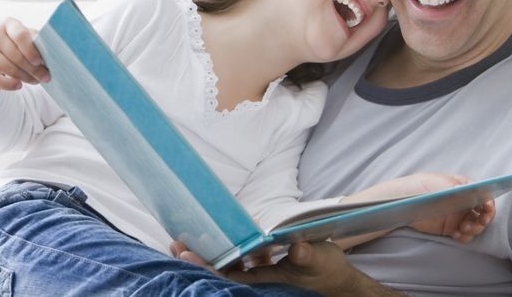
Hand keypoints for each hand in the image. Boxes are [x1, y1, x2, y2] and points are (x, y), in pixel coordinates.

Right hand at [0, 18, 49, 105]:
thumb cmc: (10, 44)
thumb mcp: (20, 38)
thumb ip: (34, 42)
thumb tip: (55, 55)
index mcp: (7, 23)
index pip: (21, 35)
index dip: (31, 50)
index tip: (40, 62)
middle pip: (17, 55)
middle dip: (34, 69)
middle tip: (46, 78)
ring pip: (8, 68)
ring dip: (25, 77)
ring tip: (36, 81)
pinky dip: (7, 84)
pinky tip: (18, 86)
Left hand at [170, 240, 389, 296]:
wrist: (336, 280)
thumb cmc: (327, 271)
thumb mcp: (320, 260)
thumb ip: (307, 255)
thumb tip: (296, 248)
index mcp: (265, 279)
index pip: (229, 273)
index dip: (207, 265)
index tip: (186, 254)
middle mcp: (257, 276)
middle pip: (221, 267)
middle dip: (199, 257)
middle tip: (175, 243)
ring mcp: (259, 269)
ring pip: (228, 260)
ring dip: (209, 250)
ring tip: (185, 237)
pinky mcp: (264, 262)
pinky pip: (241, 254)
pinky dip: (230, 244)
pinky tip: (221, 231)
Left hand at [394, 172, 495, 243]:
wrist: (400, 204)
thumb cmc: (416, 187)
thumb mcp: (433, 183)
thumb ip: (450, 186)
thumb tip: (464, 189)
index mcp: (462, 185)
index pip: (482, 192)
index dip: (488, 199)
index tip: (487, 207)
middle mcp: (463, 201)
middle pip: (483, 210)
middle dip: (485, 217)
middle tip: (481, 221)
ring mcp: (458, 215)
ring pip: (476, 224)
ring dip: (475, 228)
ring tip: (464, 228)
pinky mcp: (451, 228)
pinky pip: (465, 235)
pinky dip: (465, 236)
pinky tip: (457, 235)